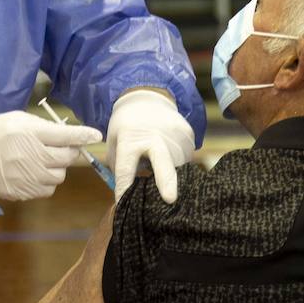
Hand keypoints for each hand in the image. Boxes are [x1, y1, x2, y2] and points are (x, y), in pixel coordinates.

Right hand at [0, 111, 101, 200]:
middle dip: (67, 152)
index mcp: (29, 133)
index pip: (66, 136)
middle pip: (67, 158)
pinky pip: (46, 190)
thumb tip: (66, 135)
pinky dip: (45, 182)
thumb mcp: (15, 119)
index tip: (96, 134)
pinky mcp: (21, 192)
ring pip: (59, 176)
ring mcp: (26, 177)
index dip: (84, 135)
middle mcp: (31, 155)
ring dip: (56, 169)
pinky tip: (31, 173)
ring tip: (40, 161)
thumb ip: (41, 126)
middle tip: (57, 147)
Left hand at [106, 89, 194, 203]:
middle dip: (166, 182)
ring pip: (177, 166)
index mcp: (130, 139)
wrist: (147, 100)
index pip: (126, 169)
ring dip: (171, 175)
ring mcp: (174, 135)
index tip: (124, 203)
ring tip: (160, 166)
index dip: (124, 187)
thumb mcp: (115, 143)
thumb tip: (130, 195)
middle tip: (170, 199)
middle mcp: (154, 136)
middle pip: (162, 162)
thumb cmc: (127, 127)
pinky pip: (187, 158)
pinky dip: (178, 163)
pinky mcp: (188, 134)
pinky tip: (169, 154)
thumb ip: (120, 167)